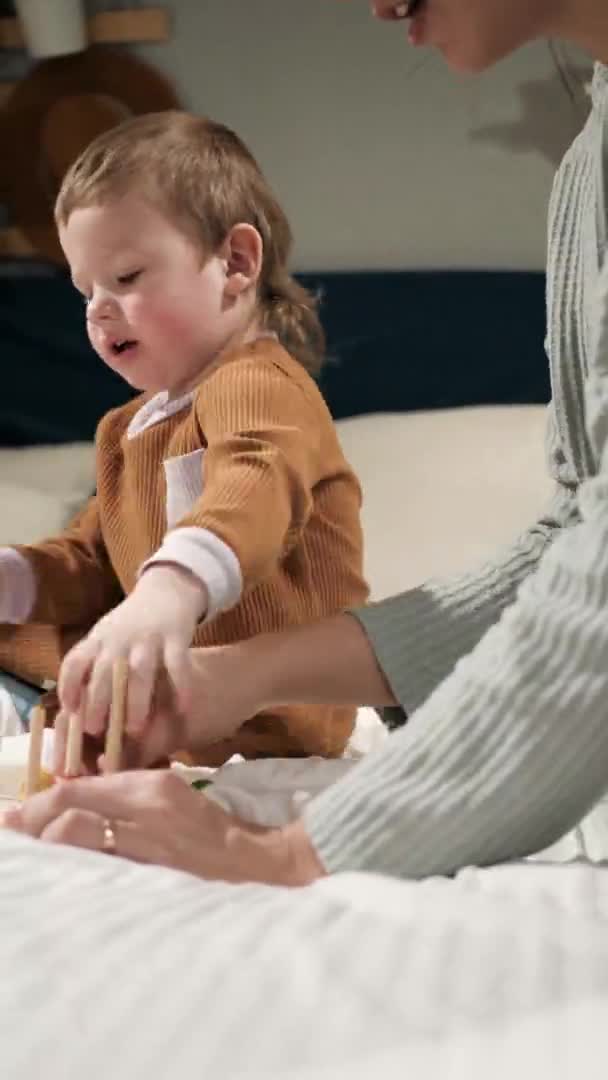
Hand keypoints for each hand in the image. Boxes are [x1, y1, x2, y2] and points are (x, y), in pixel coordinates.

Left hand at [0, 771, 325, 885]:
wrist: (254, 861)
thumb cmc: (212, 828)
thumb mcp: (172, 795)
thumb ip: (131, 794)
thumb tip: (84, 800)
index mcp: (150, 786)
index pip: (80, 787)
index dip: (42, 800)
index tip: (18, 812)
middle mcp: (146, 808)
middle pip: (70, 809)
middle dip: (34, 821)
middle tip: (14, 830)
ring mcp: (149, 842)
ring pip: (78, 836)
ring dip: (49, 843)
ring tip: (33, 851)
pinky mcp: (153, 871)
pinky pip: (101, 867)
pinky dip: (76, 866)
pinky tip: (65, 872)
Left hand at [58, 565, 207, 737]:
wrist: (167, 590)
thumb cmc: (132, 624)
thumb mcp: (105, 636)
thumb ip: (91, 664)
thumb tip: (75, 707)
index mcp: (98, 639)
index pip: (75, 661)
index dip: (68, 687)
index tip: (70, 712)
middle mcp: (120, 638)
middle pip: (104, 672)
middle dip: (98, 703)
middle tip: (97, 732)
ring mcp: (148, 638)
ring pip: (139, 672)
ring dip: (135, 702)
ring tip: (134, 730)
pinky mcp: (176, 637)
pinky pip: (178, 665)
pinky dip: (181, 687)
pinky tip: (181, 709)